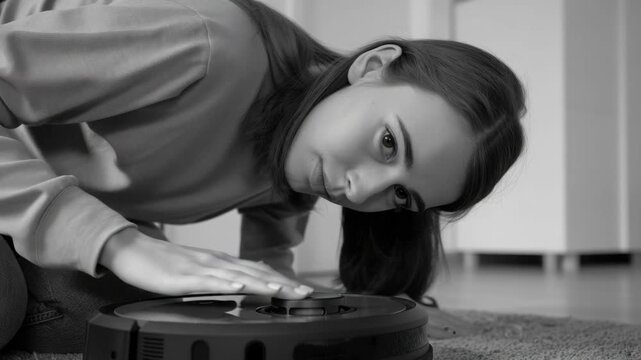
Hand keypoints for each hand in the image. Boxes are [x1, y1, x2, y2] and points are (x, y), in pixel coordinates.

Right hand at [98, 227, 313, 298]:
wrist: (132, 250)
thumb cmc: (164, 262)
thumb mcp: (199, 268)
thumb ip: (222, 274)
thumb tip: (246, 280)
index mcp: (220, 261)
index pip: (259, 270)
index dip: (282, 280)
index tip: (302, 289)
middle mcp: (215, 262)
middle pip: (255, 272)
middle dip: (282, 284)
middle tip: (304, 292)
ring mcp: (200, 268)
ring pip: (237, 275)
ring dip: (261, 282)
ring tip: (282, 290)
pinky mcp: (183, 276)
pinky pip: (207, 281)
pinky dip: (225, 283)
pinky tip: (239, 286)